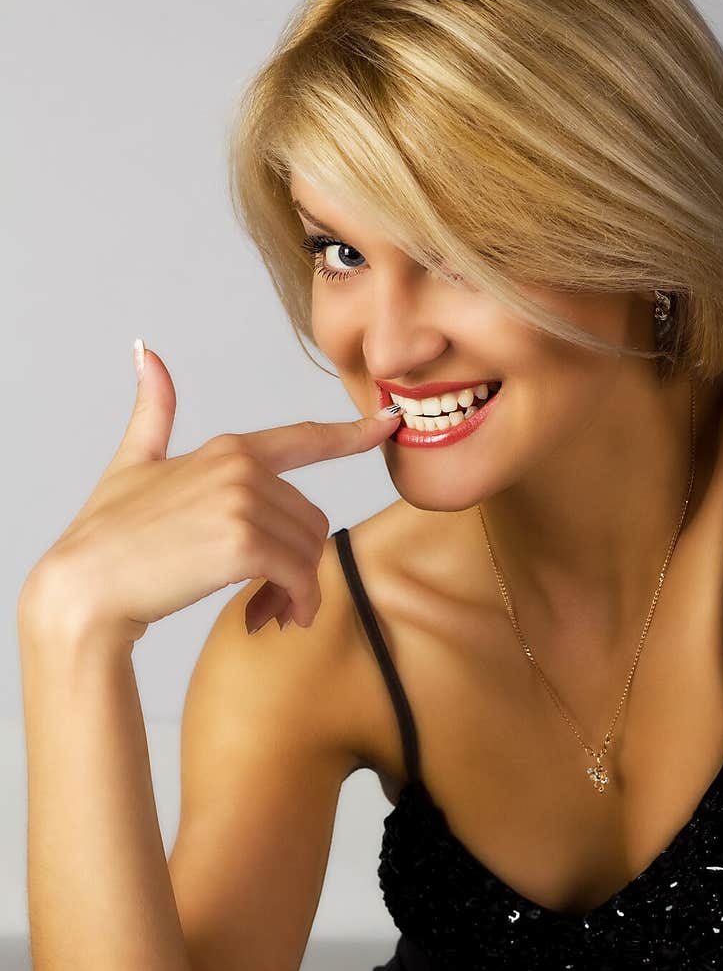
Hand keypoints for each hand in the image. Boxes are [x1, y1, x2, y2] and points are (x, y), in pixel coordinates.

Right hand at [20, 344, 401, 649]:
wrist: (85, 587)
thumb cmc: (108, 531)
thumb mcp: (133, 461)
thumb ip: (153, 411)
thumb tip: (147, 351)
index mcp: (229, 450)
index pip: (304, 438)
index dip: (351, 433)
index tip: (388, 423)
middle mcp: (242, 469)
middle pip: (312, 520)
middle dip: (298, 563)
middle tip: (272, 598)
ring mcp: (243, 503)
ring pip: (309, 550)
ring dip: (295, 590)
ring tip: (266, 611)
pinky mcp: (243, 544)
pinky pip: (298, 576)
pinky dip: (295, 604)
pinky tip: (270, 619)